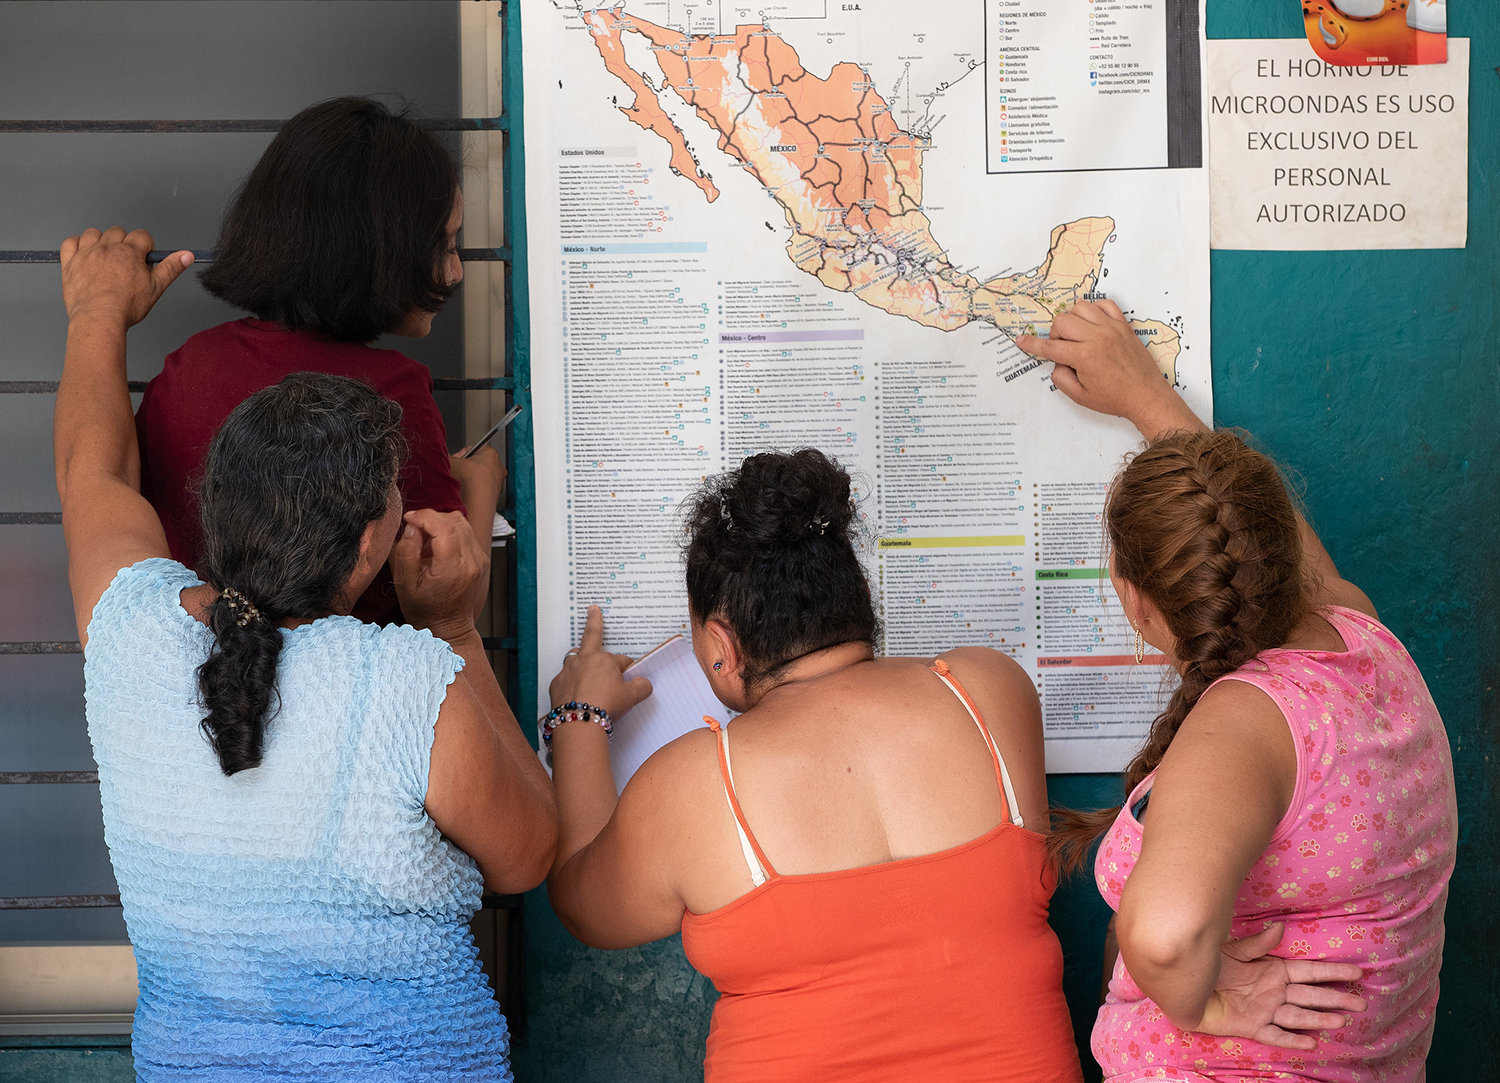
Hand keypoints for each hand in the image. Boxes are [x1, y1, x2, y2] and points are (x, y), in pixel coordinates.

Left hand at [60, 227, 192, 326]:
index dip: (145, 247)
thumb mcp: (156, 288)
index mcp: (129, 252)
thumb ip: (171, 268)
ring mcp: (86, 253)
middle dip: (124, 243)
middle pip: (118, 232)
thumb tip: (186, 255)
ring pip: (94, 233)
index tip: (143, 259)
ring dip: (100, 241)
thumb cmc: (126, 306)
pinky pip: (70, 242)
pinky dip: (77, 244)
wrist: (99, 318)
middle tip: (125, 263)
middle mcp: (107, 248)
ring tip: (105, 258)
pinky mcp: (70, 263)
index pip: (142, 235)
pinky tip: (84, 255)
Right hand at [390, 508, 486, 640]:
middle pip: (454, 521)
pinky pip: (467, 533)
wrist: (448, 628)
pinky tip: (437, 547)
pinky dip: (450, 532)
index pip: (444, 526)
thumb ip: (406, 552)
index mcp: (453, 568)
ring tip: (425, 541)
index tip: (408, 519)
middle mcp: (472, 562)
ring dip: (441, 524)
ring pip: (462, 523)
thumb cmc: (424, 610)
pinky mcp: (482, 560)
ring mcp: (480, 560)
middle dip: (431, 518)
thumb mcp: (405, 583)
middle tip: (414, 530)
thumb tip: (412, 527)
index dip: (424, 516)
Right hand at [450, 444, 505, 501]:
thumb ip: (446, 456)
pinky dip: (473, 490)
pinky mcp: (495, 495)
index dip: (460, 455)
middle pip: (476, 463)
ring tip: (459, 483)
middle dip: (464, 467)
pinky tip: (466, 492)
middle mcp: (498, 467)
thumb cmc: (469, 480)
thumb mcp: (451, 461)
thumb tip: (443, 457)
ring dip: (468, 479)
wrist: (476, 502)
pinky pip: (481, 489)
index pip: (472, 449)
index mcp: (491, 453)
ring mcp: (498, 482)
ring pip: (479, 477)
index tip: (454, 460)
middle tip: (456, 471)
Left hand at [548, 606, 652, 720]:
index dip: (628, 670)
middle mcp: (584, 660)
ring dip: (580, 659)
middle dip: (594, 621)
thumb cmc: (606, 706)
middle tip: (593, 610)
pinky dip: (571, 684)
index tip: (631, 679)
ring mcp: (567, 671)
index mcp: (604, 660)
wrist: (580, 723)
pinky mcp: (556, 685)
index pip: (621, 660)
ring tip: (583, 664)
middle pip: (590, 638)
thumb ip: (642, 687)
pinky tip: (576, 695)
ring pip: (574, 658)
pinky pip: (565, 680)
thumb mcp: (631, 697)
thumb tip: (645, 683)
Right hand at [1016, 299, 1198, 437]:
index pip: (1050, 346)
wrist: (1146, 396)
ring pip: (1081, 307)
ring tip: (1078, 335)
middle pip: (1062, 320)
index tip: (1021, 340)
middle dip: (1056, 334)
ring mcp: (1112, 328)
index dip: (1032, 344)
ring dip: (1073, 319)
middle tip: (1063, 349)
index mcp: (1084, 356)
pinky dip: (1095, 310)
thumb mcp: (1080, 396)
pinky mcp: (1123, 325)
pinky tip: (1093, 324)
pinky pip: (1105, 304)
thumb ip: (1061, 377)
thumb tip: (1056, 361)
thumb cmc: (1115, 398)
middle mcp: (1097, 337)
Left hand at [1197, 923, 1366, 1050]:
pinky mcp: (1252, 1026)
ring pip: (1298, 1016)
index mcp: (1275, 971)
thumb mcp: (1234, 949)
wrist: (1185, 984)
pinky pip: (1275, 1035)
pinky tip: (1311, 1043)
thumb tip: (1281, 927)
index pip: (1310, 972)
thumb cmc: (1210, 964)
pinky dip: (1292, 1039)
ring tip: (1341, 1021)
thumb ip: (1259, 943)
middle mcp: (1276, 992)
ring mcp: (1266, 1010)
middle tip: (1360, 1002)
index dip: (1333, 972)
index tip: (1357, 972)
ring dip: (1319, 1019)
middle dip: (1336, 999)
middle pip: (1311, 996)